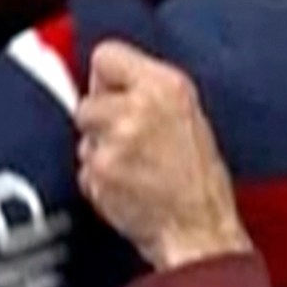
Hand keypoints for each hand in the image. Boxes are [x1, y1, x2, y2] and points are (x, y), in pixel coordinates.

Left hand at [74, 41, 252, 271]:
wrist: (201, 230)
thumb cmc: (201, 182)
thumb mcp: (189, 117)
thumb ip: (149, 92)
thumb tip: (110, 84)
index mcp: (167, 87)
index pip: (106, 56)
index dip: (106, 79)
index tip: (112, 94)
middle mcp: (139, 108)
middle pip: (87, 100)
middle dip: (101, 122)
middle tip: (130, 143)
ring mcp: (116, 140)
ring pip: (84, 137)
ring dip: (100, 152)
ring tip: (134, 169)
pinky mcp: (101, 171)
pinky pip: (85, 169)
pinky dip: (100, 180)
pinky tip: (128, 188)